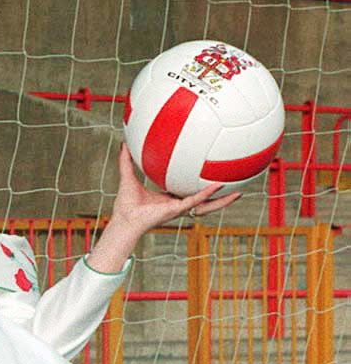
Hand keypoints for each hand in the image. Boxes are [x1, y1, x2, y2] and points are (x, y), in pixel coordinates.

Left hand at [86, 144, 241, 272]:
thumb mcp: (128, 177)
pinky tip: (219, 185)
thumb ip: (127, 161)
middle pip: (203, 198)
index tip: (209, 173)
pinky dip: (208, 194)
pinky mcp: (177, 210)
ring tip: (239, 193)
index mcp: (170, 198)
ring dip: (222, 201)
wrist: (124, 220)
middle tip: (234, 184)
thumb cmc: (125, 205)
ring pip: (206, 205)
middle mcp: (178, 204)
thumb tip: (124, 143)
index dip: (200, 183)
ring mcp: (179, 208)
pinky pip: (196, 201)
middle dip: (219, 194)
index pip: (188, 190)